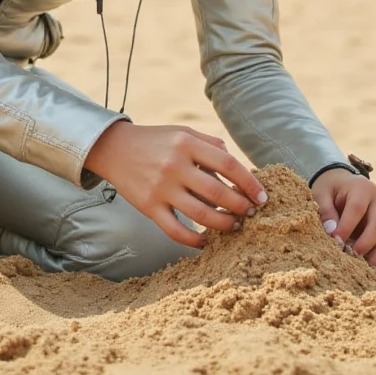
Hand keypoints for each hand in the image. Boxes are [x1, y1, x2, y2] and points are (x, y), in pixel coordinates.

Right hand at [84, 122, 267, 248]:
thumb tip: (238, 166)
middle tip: (251, 213)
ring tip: (234, 225)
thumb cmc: (156, 140)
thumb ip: (211, 145)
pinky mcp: (148, 207)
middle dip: (241, 207)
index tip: (262, 197)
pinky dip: (194, 240)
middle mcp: (174, 165)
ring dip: (223, 224)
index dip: (249, 183)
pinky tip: (205, 241)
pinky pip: (175, 230)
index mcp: (187, 144)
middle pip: (218, 193)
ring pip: (201, 215)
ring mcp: (161, 188)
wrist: (113, 148)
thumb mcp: (183, 133)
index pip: (228, 165)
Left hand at [312, 168, 375, 271]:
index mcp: (363, 188)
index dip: (347, 226)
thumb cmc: (331, 190)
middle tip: (351, 256)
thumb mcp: (322, 194)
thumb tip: (331, 231)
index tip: (336, 241)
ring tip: (368, 271)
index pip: (357, 208)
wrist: (343, 184)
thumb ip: (326, 210)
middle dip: (366, 243)